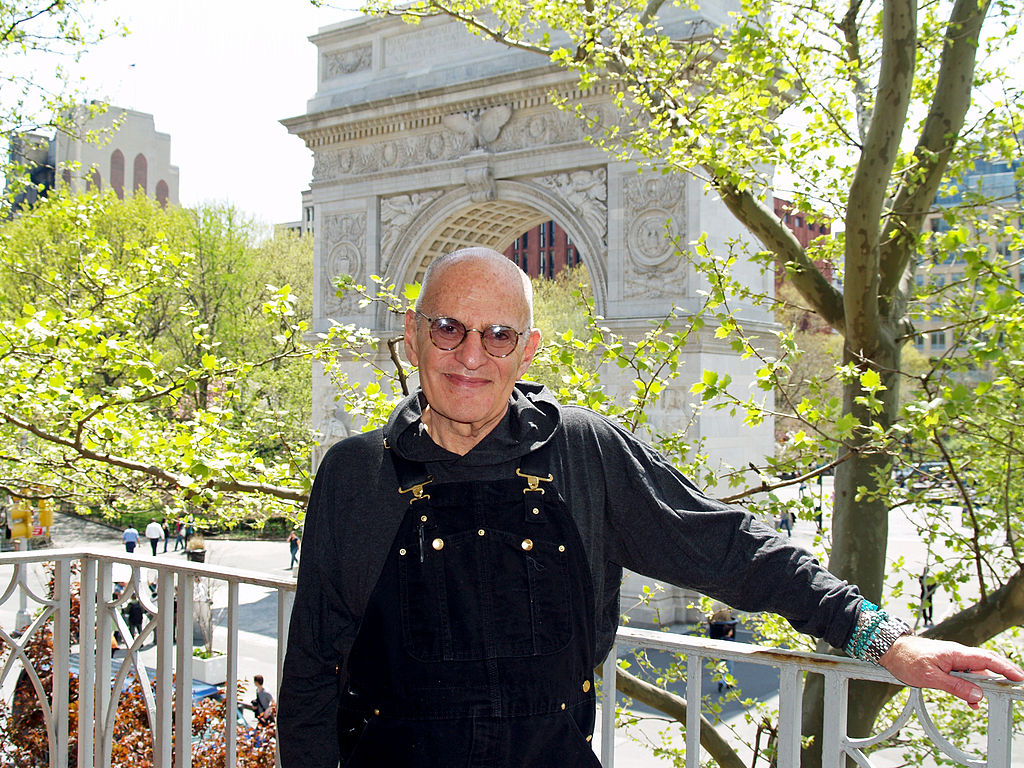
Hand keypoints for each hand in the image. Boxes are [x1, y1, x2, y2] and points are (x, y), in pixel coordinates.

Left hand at [879, 635, 1023, 709]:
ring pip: (976, 672)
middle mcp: (958, 654)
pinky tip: (972, 701)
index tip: (1018, 677)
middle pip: (986, 664)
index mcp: (956, 653)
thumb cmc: (908, 659)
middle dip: (1003, 674)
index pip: (987, 659)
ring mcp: (953, 659)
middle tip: (1015, 687)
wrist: (891, 650)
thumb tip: (977, 696)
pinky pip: (965, 675)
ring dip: (984, 685)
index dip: (1005, 668)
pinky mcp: (947, 665)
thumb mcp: (931, 677)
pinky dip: (971, 687)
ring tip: (991, 700)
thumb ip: (955, 686)